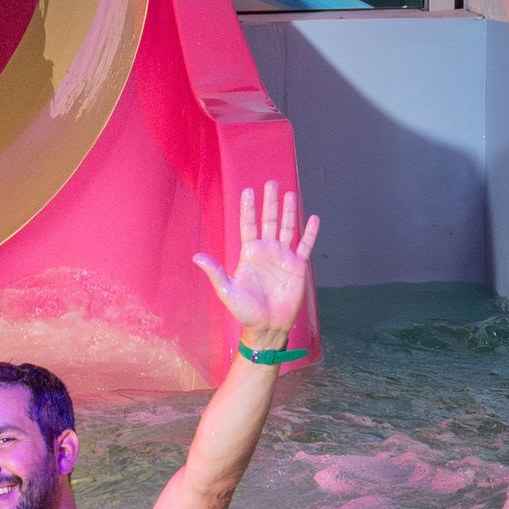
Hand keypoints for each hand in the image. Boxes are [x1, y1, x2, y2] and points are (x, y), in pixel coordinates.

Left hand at [193, 182, 318, 346]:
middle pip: (269, 221)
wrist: (267, 326)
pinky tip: (313, 217)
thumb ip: (215, 272)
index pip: (248, 225)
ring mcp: (283, 257)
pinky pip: (305, 245)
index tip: (249, 191)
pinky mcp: (298, 266)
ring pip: (287, 228)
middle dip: (269, 202)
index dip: (249, 209)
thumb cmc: (245, 311)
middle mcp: (267, 251)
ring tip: (289, 193)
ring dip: (289, 211)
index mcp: (249, 254)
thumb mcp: (227, 291)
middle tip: (271, 183)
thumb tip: (196, 257)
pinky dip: (310, 232)